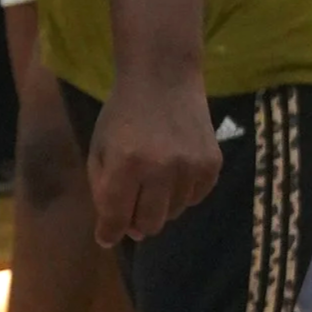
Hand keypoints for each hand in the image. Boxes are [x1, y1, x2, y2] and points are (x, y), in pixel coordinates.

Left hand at [86, 74, 222, 247]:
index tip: (106, 236)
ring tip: (155, 174)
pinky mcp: (212, 164)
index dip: (109, 232)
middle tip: (132, 202)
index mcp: (126, 163)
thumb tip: (120, 232)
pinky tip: (175, 167)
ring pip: (174, 213)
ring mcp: (191, 167)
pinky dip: (182, 191)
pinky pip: (195, 198)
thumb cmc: (124, 113)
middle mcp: (161, 169)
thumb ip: (103, 190)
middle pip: (149, 225)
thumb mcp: (100, 148)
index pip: (116, 217)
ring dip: (160, 203)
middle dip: (136, 221)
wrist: (164, 76)